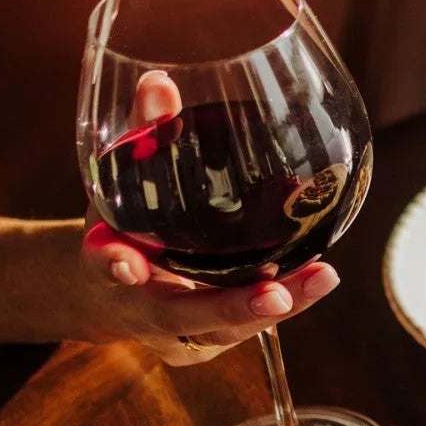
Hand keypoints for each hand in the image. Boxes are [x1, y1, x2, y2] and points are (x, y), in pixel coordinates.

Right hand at [73, 70, 339, 365]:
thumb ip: (141, 136)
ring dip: (278, 307)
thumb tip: (158, 83)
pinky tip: (317, 278)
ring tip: (322, 277)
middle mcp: (144, 308)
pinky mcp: (209, 342)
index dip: (114, 265)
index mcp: (109, 266)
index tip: (125, 263)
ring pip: (228, 329)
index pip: (105, 267)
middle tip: (275, 294)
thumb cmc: (120, 228)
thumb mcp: (121, 184)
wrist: (104, 292)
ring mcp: (179, 333)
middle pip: (187, 315)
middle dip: (233, 307)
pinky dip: (284, 304)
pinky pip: (248, 329)